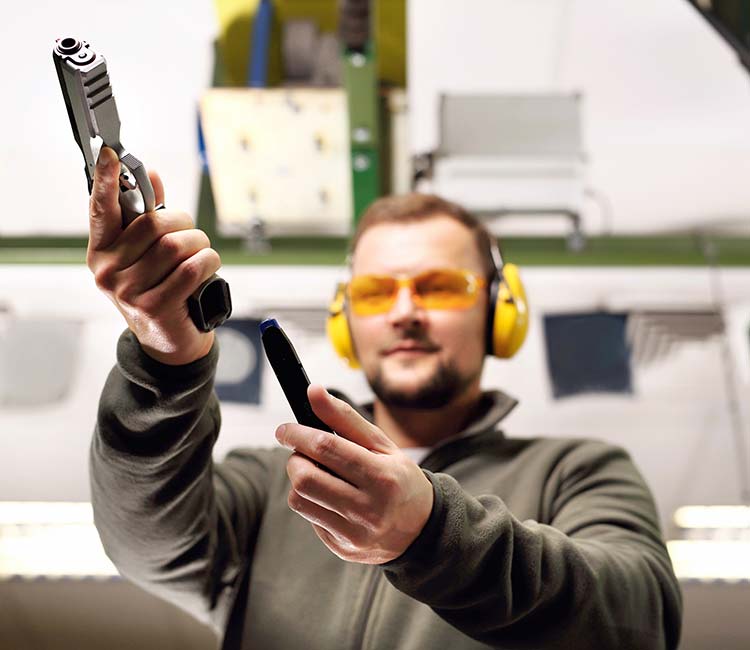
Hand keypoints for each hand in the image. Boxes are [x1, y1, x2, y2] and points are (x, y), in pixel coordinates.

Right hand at [87, 146, 221, 364]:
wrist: (169, 342)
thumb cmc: (159, 291)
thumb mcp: (147, 257)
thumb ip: (147, 218)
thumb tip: (152, 176)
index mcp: (101, 253)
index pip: (100, 210)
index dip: (107, 180)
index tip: (112, 153)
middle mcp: (108, 272)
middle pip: (155, 225)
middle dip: (184, 224)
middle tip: (192, 234)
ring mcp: (129, 292)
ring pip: (176, 246)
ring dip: (200, 244)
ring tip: (202, 254)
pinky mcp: (155, 306)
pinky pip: (192, 269)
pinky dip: (209, 262)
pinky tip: (209, 266)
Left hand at [275, 385, 434, 563]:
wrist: (421, 529)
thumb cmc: (398, 477)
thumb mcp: (381, 444)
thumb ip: (345, 417)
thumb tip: (313, 391)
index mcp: (382, 476)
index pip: (327, 448)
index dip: (298, 434)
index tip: (285, 429)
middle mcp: (369, 508)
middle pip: (305, 478)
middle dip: (295, 458)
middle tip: (302, 452)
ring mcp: (354, 533)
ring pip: (299, 500)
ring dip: (300, 480)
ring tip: (317, 473)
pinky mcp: (342, 547)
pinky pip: (309, 517)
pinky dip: (312, 501)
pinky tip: (331, 497)